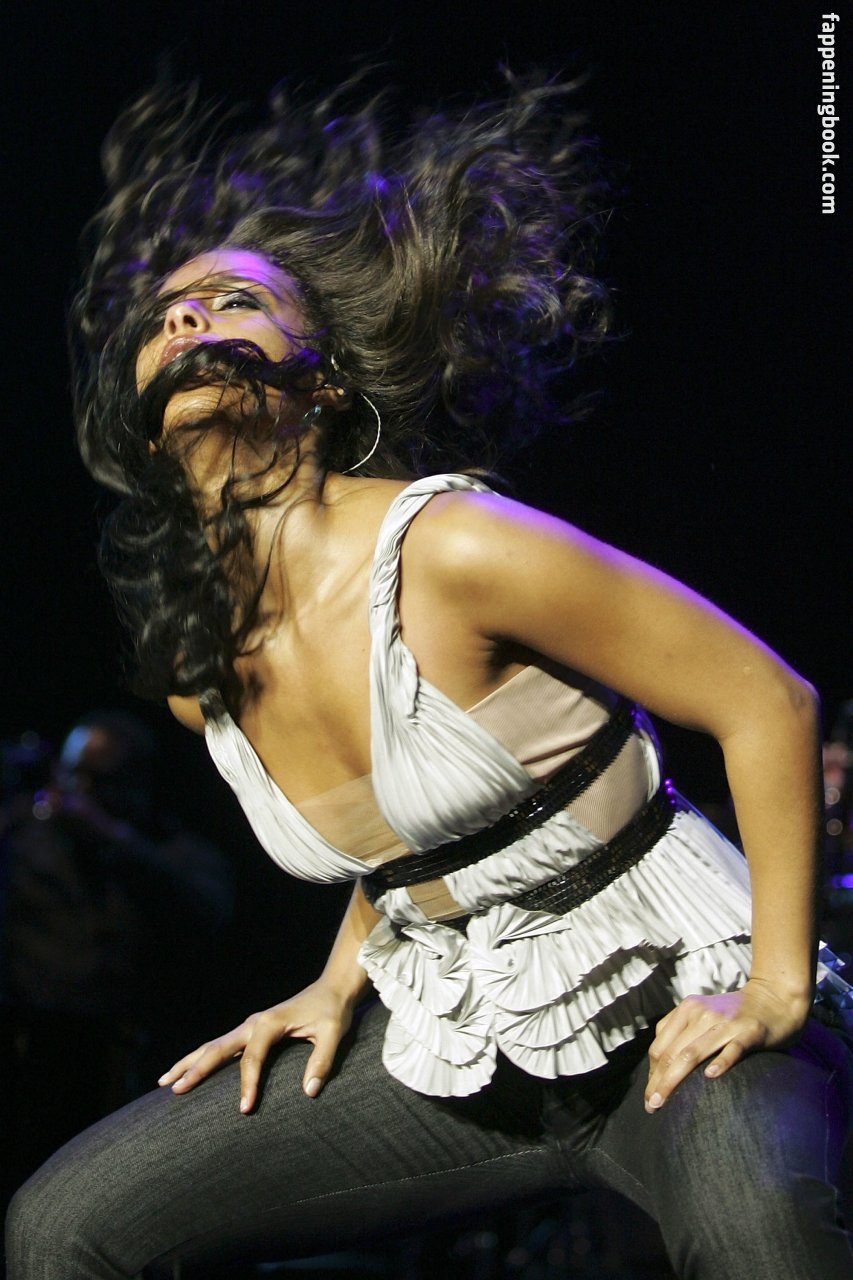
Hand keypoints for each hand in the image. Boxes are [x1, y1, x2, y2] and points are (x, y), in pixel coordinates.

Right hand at [158, 980, 355, 1112]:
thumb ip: (321, 1060)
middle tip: (174, 1090)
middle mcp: (254, 1022)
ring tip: (164, 1081)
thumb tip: (309, 1092)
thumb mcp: (334, 1033)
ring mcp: (250, 1025)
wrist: (331, 988)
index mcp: (270, 1023)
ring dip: (189, 1062)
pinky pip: (221, 1046)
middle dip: (195, 1069)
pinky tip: (189, 1070)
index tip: (244, 1109)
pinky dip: (202, 1058)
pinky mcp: (251, 1030)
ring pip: (212, 1045)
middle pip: (218, 1047)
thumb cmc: (332, 1010)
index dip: (247, 1083)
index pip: (252, 1057)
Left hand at [644, 978, 810, 1113]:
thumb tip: (659, 1068)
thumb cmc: (732, 1015)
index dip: (651, 1074)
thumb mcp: (701, 1015)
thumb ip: (680, 1033)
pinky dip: (720, 1063)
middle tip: (652, 1107)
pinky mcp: (748, 1032)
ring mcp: (725, 1023)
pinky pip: (732, 1049)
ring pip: (691, 1053)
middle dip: (658, 1082)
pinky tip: (710, 1076)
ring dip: (673, 1080)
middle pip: (671, 1053)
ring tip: (664, 1102)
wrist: (773, 999)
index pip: (660, 1046)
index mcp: (686, 1010)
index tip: (649, 1097)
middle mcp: (701, 1014)